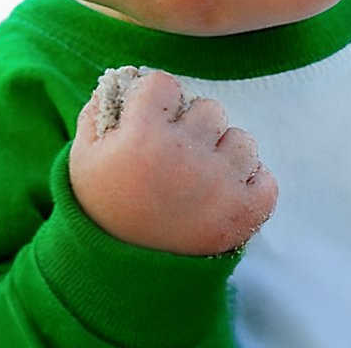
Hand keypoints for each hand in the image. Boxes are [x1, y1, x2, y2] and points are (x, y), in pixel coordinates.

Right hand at [69, 69, 277, 254]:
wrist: (119, 274)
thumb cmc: (102, 208)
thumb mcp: (84, 156)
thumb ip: (101, 108)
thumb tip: (128, 76)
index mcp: (143, 137)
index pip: (165, 84)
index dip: (156, 102)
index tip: (147, 124)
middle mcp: (185, 156)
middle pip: (210, 109)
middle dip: (192, 128)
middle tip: (174, 157)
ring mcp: (218, 185)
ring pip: (242, 140)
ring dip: (224, 155)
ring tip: (200, 179)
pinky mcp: (242, 215)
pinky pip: (266, 180)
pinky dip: (251, 186)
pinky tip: (224, 195)